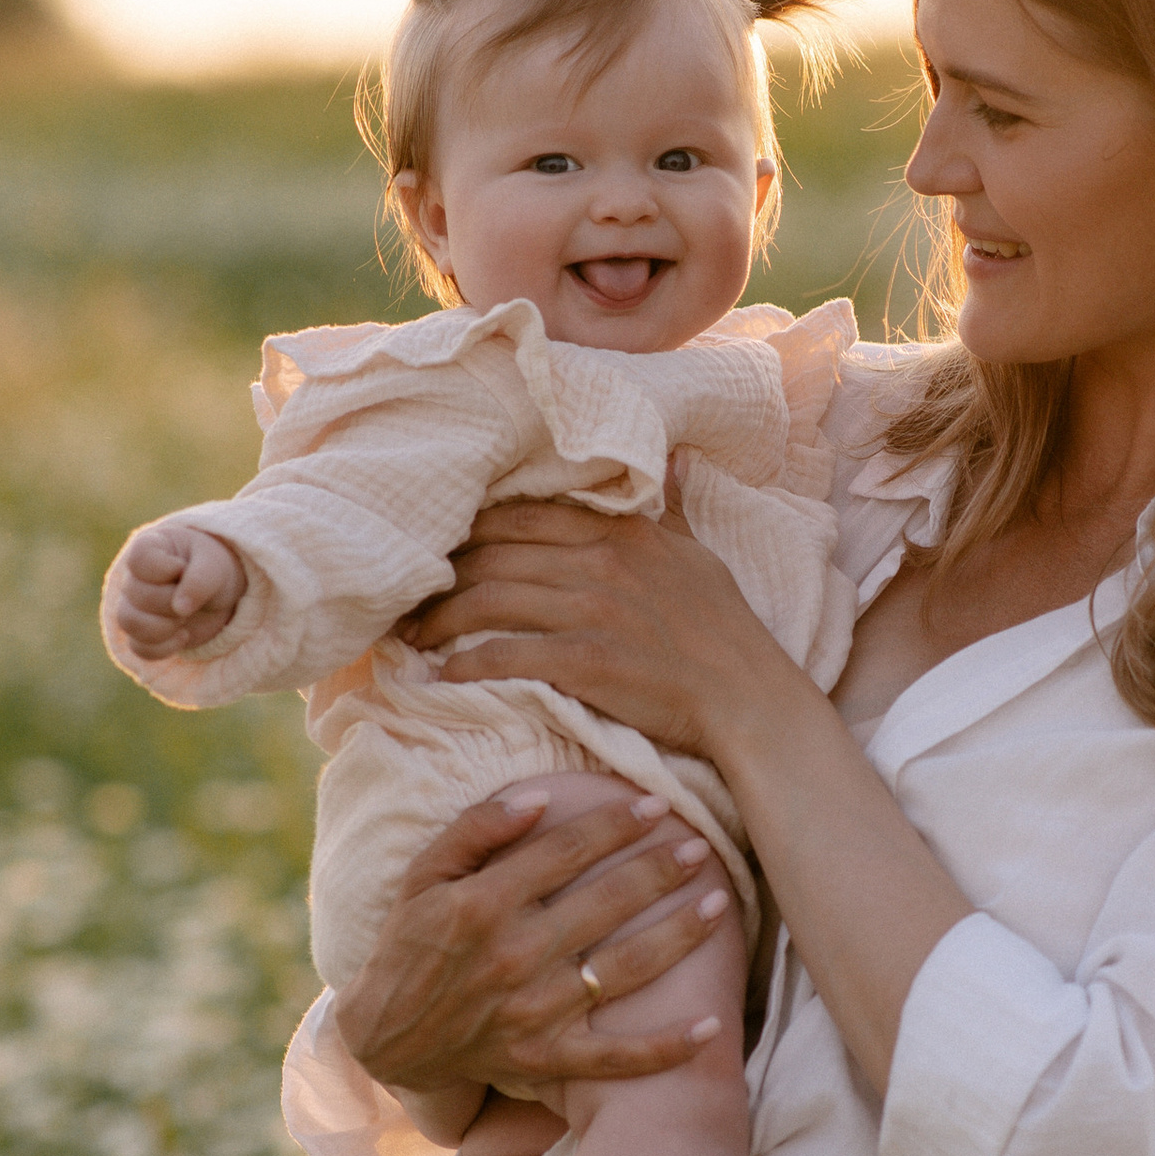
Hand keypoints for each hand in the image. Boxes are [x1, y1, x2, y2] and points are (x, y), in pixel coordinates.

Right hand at [112, 521, 246, 656]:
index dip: (163, 570)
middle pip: (138, 595)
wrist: (221, 594)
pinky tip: (184, 636)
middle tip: (192, 599)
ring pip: (130, 623)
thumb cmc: (213, 568)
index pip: (138, 559)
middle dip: (171, 602)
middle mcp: (135, 577)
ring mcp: (134, 607)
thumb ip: (200, 579)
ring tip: (185, 619)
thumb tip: (180, 608)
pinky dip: (164, 648)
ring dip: (164, 627)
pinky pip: (139, 648)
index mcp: (149, 548)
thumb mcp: (215, 565)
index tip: (183, 568)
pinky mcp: (142, 634)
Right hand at [331, 783, 734, 1099]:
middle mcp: (515, 956)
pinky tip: (712, 1027)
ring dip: (680, 936)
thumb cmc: (409, 945)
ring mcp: (535, 1012)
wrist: (386, 1037)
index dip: (617, 824)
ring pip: (625, 969)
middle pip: (608, 903)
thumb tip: (538, 798)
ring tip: (720, 904)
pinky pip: (616, 1057)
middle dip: (661, 871)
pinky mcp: (547, 1058)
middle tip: (701, 848)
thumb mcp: (422, 877)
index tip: (656, 806)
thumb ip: (475, 830)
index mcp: (483, 904)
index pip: (567, 852)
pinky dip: (666, 1047)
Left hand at [406, 490, 787, 767]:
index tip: (438, 549)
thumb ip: (673, 506)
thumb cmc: (725, 631)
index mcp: (620, 531)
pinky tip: (440, 676)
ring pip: (490, 598)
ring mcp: (593, 610)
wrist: (749, 700)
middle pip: (493, 553)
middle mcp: (600, 561)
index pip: (522, 514)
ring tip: (410, 636)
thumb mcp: (700, 554)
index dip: (468, 529)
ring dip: (439, 618)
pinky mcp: (586, 662)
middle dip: (440, 574)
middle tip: (405, 596)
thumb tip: (676, 455)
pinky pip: (506, 655)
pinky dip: (465, 664)